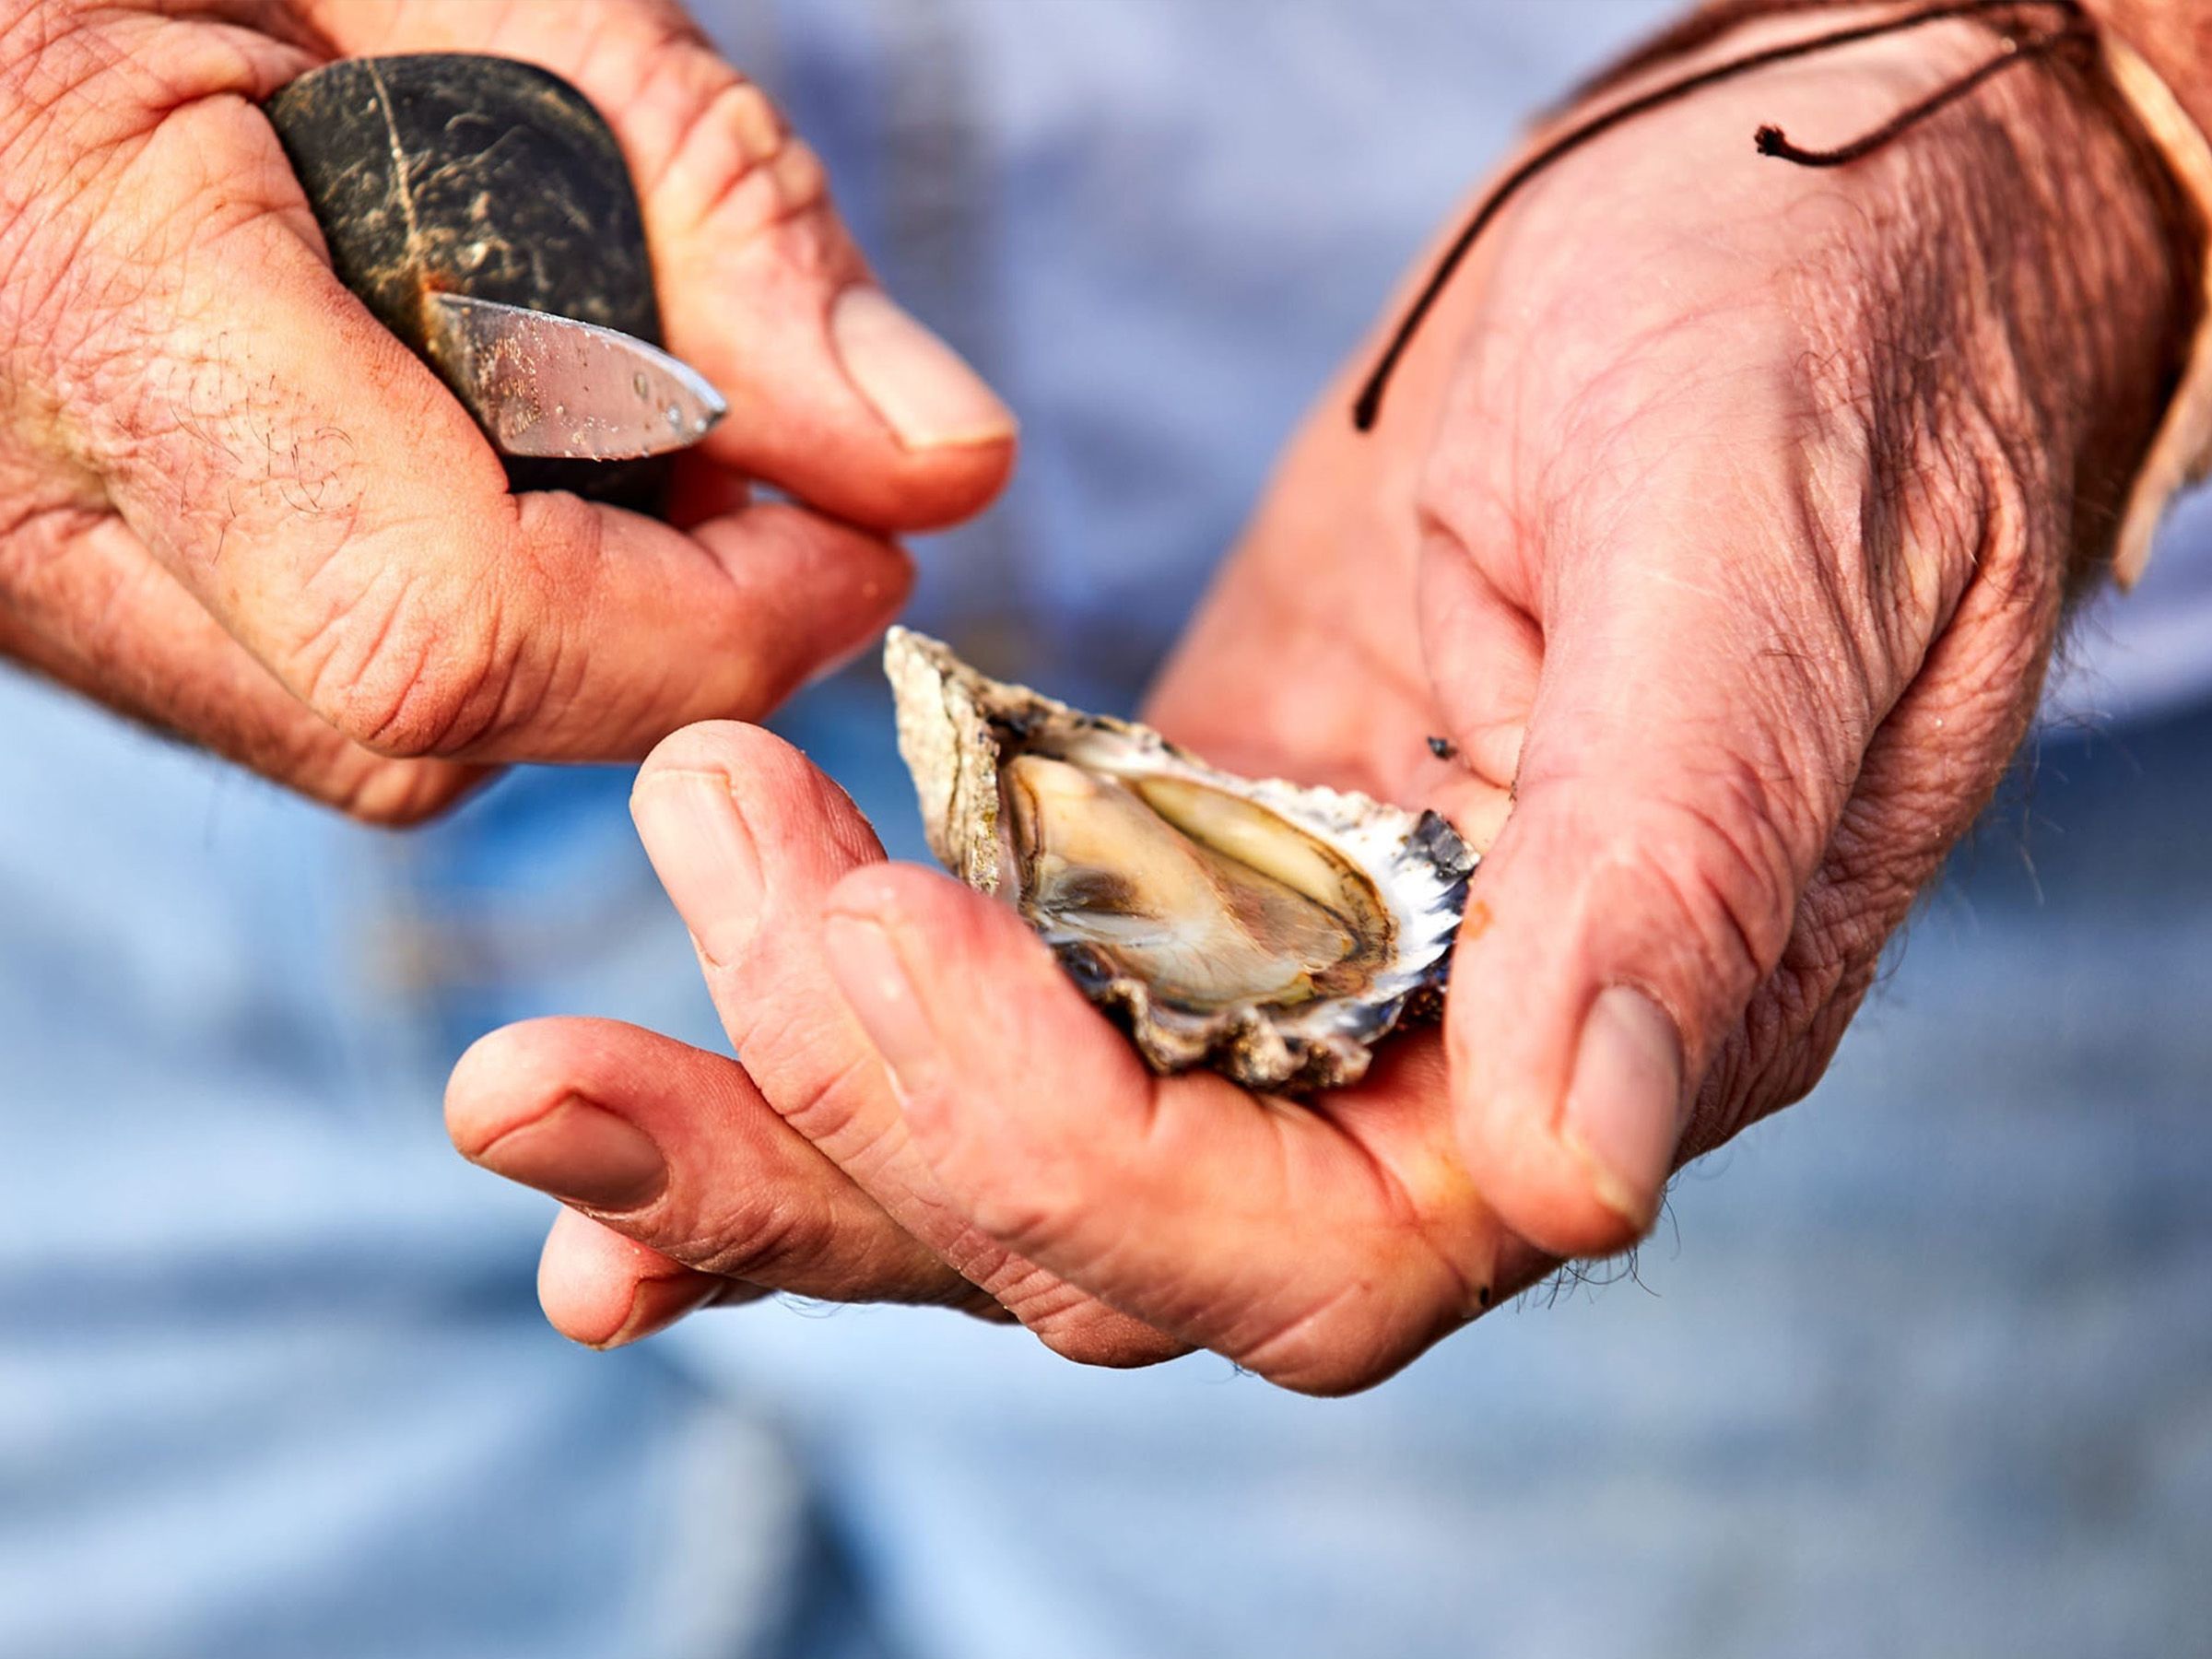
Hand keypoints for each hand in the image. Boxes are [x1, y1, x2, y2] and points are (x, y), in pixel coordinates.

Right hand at [0, 0, 1011, 820]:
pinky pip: (310, 688)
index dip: (712, 625)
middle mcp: (15, 503)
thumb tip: (941, 456)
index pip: (448, 627)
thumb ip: (703, 197)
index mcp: (84, 288)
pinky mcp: (59, 593)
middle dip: (668, 624)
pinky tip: (493, 438)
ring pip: (382, 736)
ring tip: (606, 400)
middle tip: (755, 452)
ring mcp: (17, 574)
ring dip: (579, 615)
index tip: (866, 535)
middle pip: (435, 721)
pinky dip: (472, 598)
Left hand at [448, 16, 2183, 1384]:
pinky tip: (659, 1047)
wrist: (1806, 240)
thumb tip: (1581, 1164)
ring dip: (781, 1125)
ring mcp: (1314, 961)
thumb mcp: (1768, 562)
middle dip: (838, 1139)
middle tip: (582, 1011)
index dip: (1061, 1139)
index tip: (871, 920)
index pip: (1312, 1242)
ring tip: (539, 1083)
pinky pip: (1012, 990)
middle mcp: (1448, 1061)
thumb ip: (1675, 862)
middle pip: (1108, 1232)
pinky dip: (834, 1030)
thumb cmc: (1836, 360)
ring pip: (1023, 1141)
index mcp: (1613, 1041)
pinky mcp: (1213, 846)